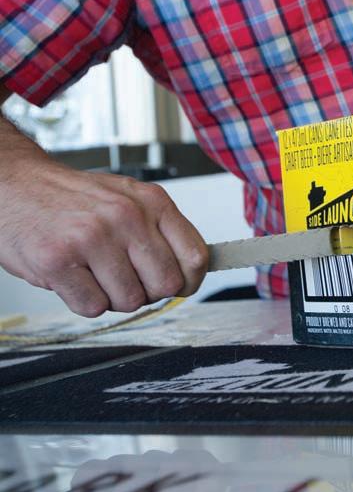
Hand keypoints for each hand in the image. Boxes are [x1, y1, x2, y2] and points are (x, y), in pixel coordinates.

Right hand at [0, 160, 207, 316]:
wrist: (12, 184)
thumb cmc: (72, 198)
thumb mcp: (129, 198)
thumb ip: (161, 230)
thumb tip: (192, 270)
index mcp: (151, 201)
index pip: (196, 256)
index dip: (190, 281)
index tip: (179, 286)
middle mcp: (126, 217)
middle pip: (166, 285)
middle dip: (148, 291)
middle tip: (125, 278)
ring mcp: (91, 238)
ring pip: (131, 301)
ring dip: (113, 297)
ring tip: (93, 272)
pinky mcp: (57, 261)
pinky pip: (93, 307)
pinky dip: (84, 301)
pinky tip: (74, 277)